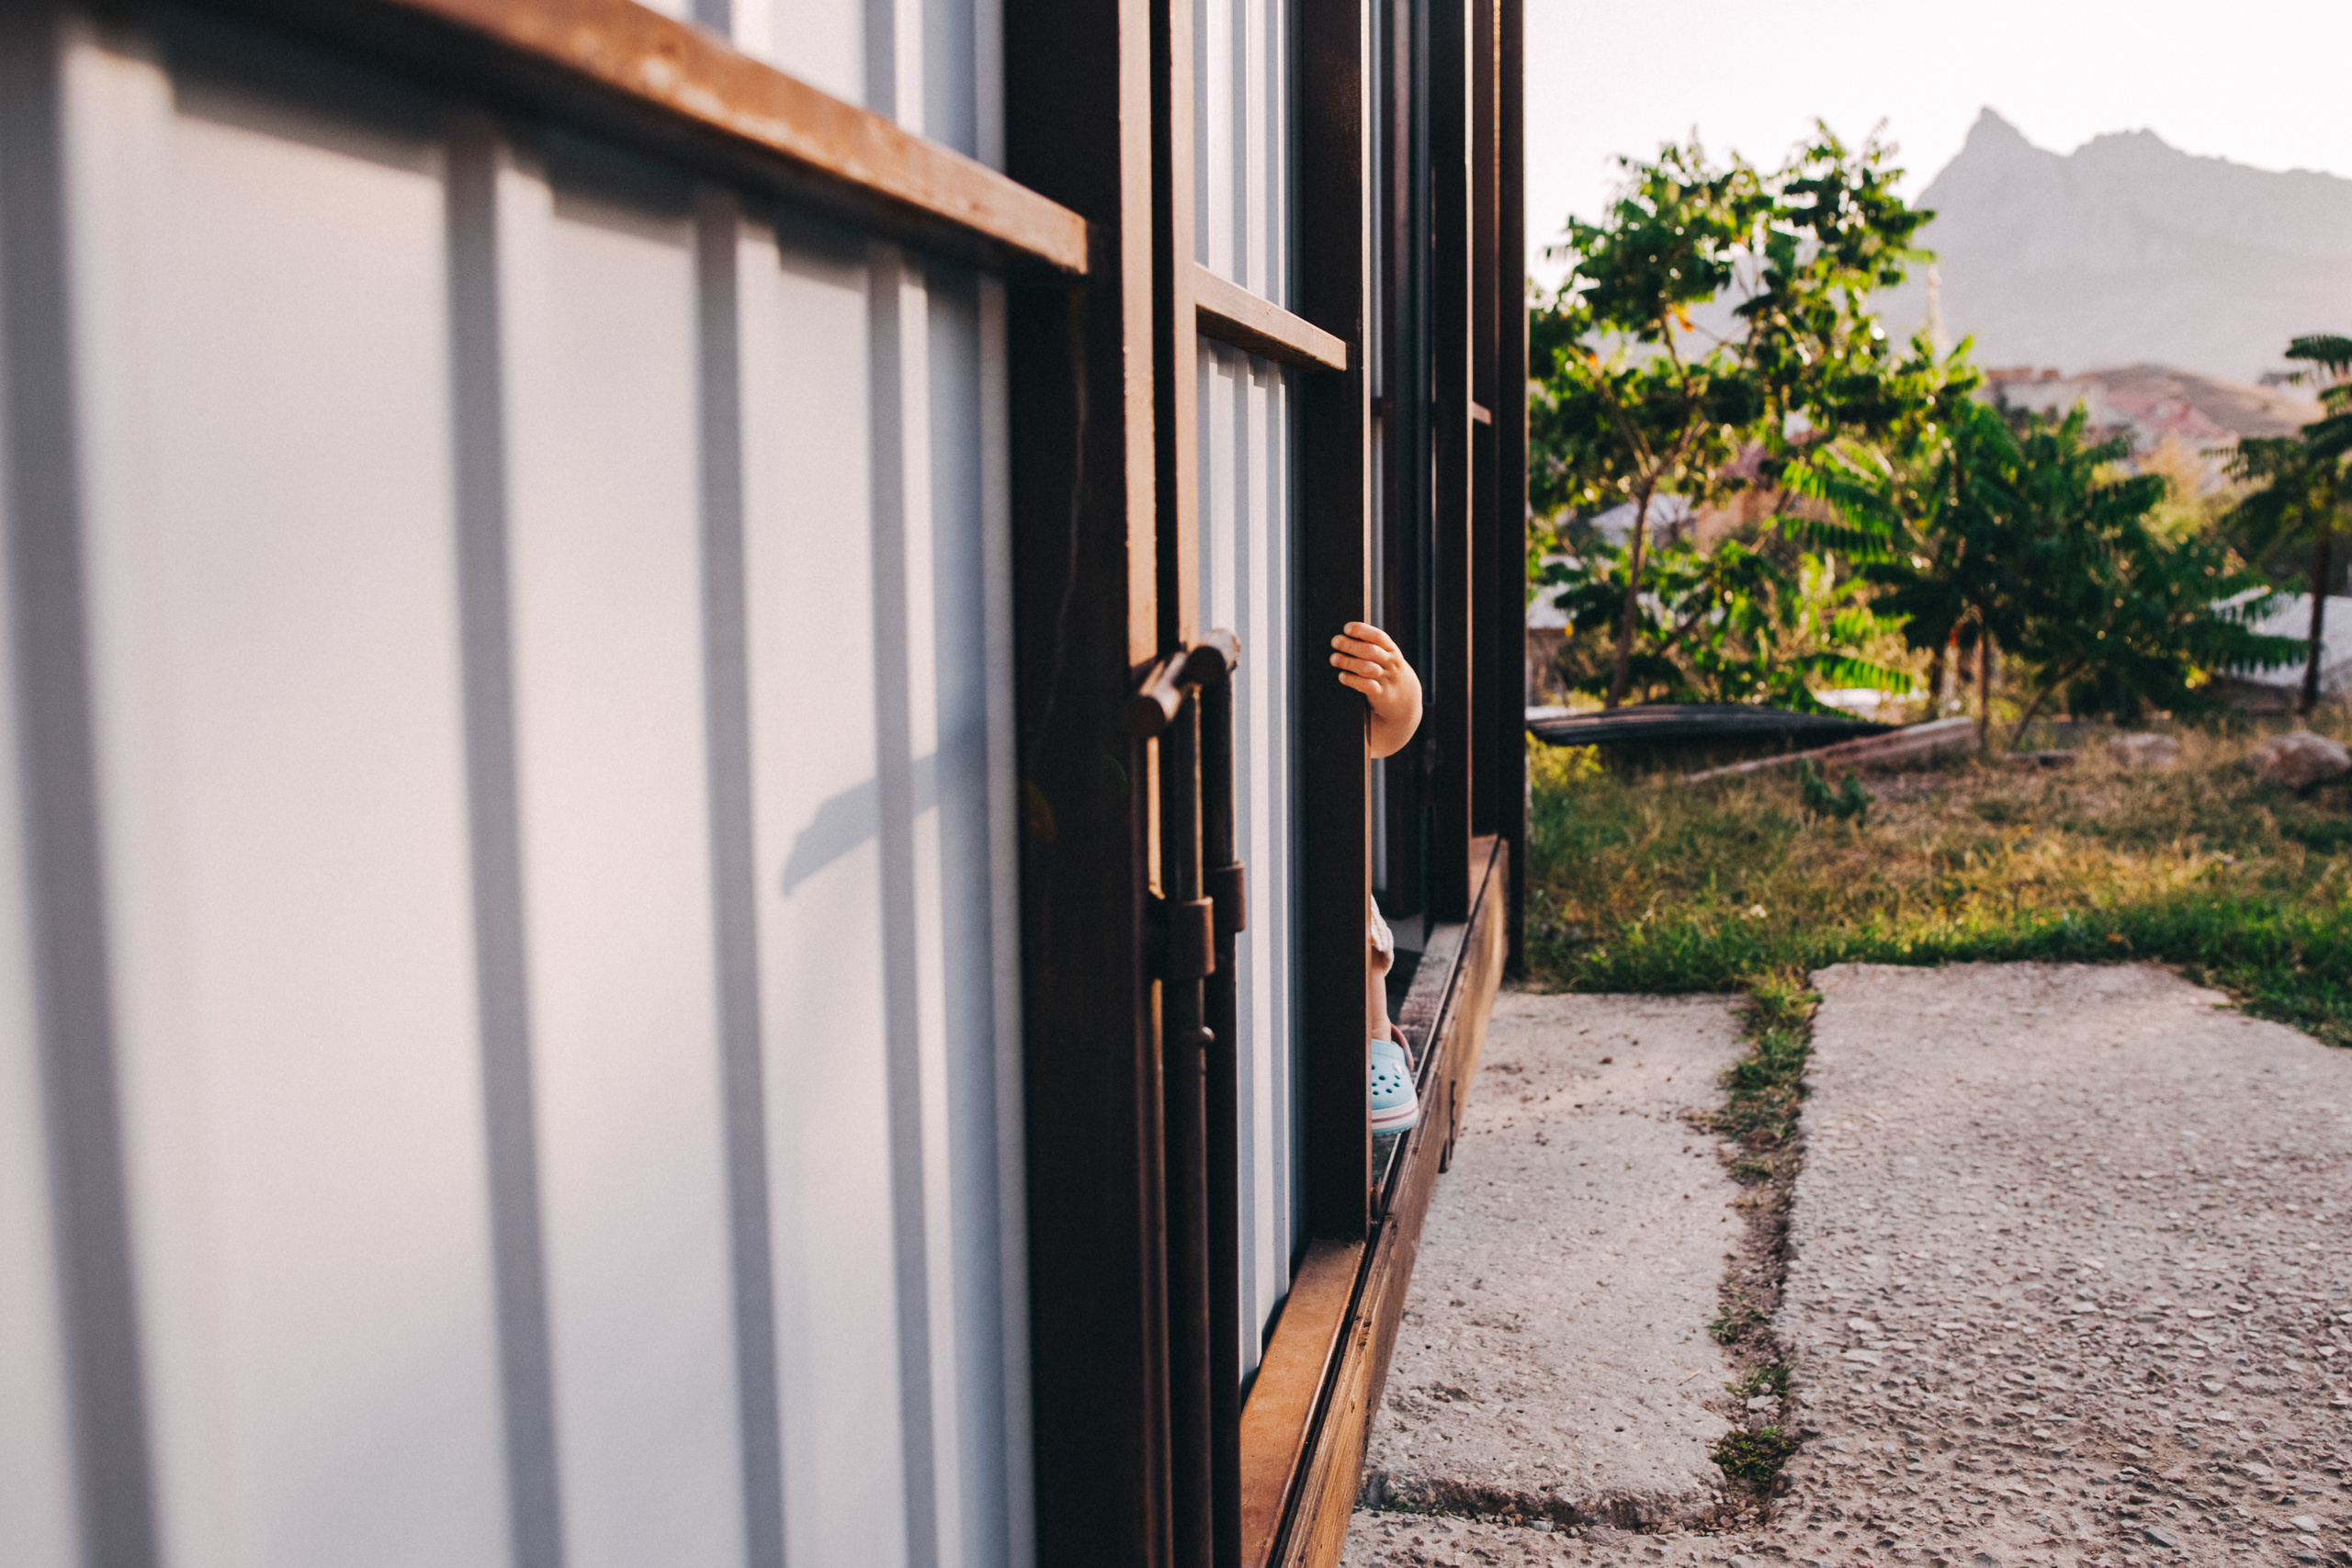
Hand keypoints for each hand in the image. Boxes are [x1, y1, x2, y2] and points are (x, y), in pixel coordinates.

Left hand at [1330, 621, 1422, 758]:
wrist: (1406, 699)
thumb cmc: (1388, 671)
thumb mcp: (1387, 656)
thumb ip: (1372, 645)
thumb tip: (1346, 633)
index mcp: (1391, 650)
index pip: (1378, 636)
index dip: (1362, 630)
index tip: (1347, 628)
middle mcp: (1390, 663)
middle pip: (1371, 651)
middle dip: (1352, 645)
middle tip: (1335, 641)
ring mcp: (1387, 679)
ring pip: (1367, 668)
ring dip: (1349, 662)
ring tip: (1334, 658)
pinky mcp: (1381, 694)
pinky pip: (1367, 686)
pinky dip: (1353, 681)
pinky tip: (1342, 676)